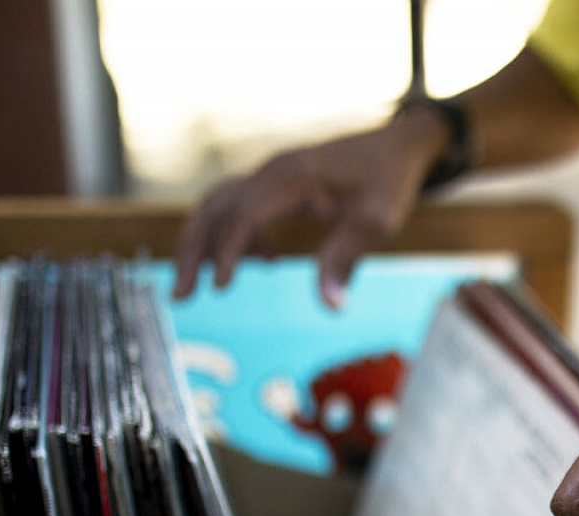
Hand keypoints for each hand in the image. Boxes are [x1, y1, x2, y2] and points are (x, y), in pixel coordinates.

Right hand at [174, 109, 448, 307]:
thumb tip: (330, 306)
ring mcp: (271, 174)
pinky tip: (265, 261)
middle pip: (214, 208)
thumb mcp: (375, 222)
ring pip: (219, 206)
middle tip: (181, 296)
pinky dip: (236, 235)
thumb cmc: (388, 181)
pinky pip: (240, 206)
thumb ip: (346, 259)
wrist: (398, 146)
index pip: (243, 214)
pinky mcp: (276, 182)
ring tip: (197, 287)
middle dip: (193, 251)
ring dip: (203, 244)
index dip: (229, 251)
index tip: (221, 288)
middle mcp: (272, 170)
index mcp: (291, 177)